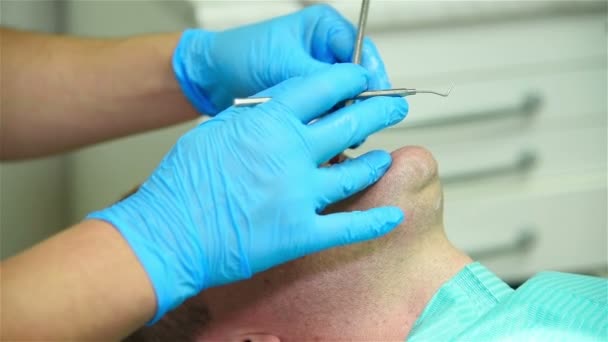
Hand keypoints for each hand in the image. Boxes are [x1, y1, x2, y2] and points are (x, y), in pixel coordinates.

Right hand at [87, 64, 406, 321]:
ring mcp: (299, 194)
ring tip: (385, 157)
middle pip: (349, 124)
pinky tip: (393, 214)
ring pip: (355, 173)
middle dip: (377, 112)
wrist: (168, 232)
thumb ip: (257, 118)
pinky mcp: (300, 233)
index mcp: (268, 121)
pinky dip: (375, 221)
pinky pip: (349, 226)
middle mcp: (291, 153)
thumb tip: (285, 110)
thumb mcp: (218, 129)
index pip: (322, 88)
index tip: (361, 79)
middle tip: (394, 108)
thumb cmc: (182, 182)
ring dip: (375, 163)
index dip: (349, 80)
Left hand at [172, 4, 390, 114]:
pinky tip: (327, 137)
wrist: (214, 77)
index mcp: (324, 29)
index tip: (376, 98)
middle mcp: (325, 52)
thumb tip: (351, 94)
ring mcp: (318, 77)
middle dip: (360, 102)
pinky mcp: (310, 100)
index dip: (373, 76)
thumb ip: (319, 78)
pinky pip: (329, 113)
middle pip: (359, 79)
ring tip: (343, 133)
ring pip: (347, 100)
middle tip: (360, 122)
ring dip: (345, 117)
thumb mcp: (284, 63)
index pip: (363, 51)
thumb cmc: (242, 55)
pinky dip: (329, 125)